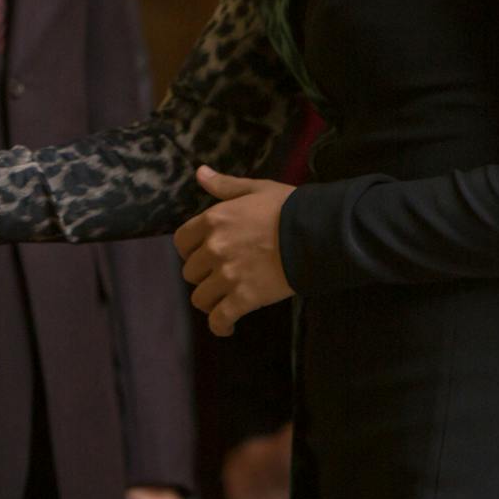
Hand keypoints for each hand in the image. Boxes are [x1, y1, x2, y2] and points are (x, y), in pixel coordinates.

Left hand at [174, 166, 294, 335]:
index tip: (203, 254)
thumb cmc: (288, 207)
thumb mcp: (255, 189)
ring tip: (224, 300)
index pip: (182, 242)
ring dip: (211, 300)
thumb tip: (199, 172)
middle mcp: (214, 249)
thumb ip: (224, 185)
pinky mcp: (244, 298)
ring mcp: (228, 275)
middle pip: (191, 272)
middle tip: (221, 276)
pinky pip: (220, 319)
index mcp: (213, 220)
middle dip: (204, 275)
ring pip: (200, 298)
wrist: (316, 233)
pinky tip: (228, 326)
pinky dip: (221, 326)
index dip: (190, 250)